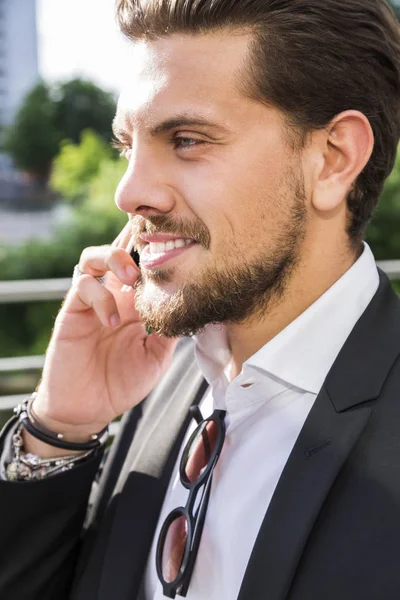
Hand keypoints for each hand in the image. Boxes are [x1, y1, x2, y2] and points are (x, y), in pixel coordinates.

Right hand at [32, 222, 177, 439]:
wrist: (89, 409)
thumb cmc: (122, 382)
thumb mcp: (156, 356)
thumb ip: (169, 329)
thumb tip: (192, 305)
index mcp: (135, 302)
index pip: (143, 264)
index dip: (154, 247)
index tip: (175, 237)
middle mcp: (113, 295)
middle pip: (118, 248)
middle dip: (132, 237)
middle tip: (151, 244)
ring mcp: (91, 300)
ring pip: (93, 256)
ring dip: (113, 258)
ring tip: (130, 276)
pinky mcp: (72, 312)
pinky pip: (83, 287)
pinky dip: (101, 297)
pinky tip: (113, 321)